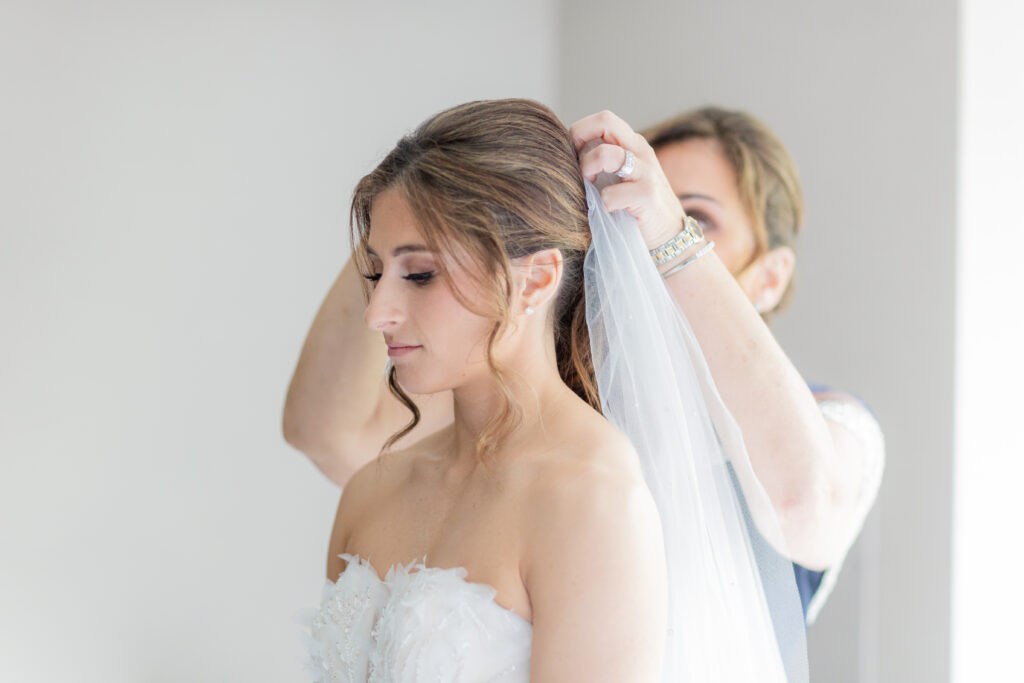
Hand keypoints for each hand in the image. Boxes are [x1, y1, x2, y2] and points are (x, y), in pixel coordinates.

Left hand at [569, 110, 684, 248]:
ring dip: (589, 168)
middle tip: (578, 166)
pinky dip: (604, 202)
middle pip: (606, 121)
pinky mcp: (648, 196)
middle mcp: (640, 151)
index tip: (571, 156)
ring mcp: (646, 172)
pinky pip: (614, 194)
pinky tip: (608, 210)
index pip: (602, 120)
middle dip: (580, 138)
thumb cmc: (635, 207)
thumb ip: (600, 164)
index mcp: (631, 144)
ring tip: (590, 186)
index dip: (579, 132)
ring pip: (609, 154)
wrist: (669, 236)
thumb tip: (564, 159)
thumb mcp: (619, 177)